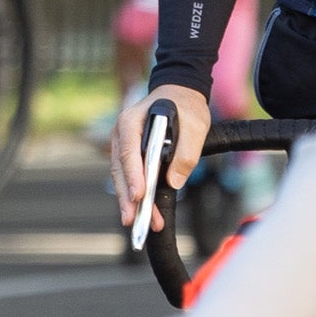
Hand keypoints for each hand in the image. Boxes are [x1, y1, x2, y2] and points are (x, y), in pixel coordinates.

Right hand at [111, 83, 207, 229]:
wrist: (179, 93)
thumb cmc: (185, 106)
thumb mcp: (195, 125)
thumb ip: (186, 153)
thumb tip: (174, 182)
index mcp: (132, 121)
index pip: (129, 152)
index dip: (133, 176)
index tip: (139, 196)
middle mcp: (121, 134)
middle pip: (120, 170)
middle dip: (127, 198)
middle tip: (133, 221)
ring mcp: (122, 145)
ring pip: (121, 177)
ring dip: (129, 201)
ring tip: (138, 224)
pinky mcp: (129, 154)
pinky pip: (128, 177)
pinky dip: (134, 195)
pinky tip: (142, 211)